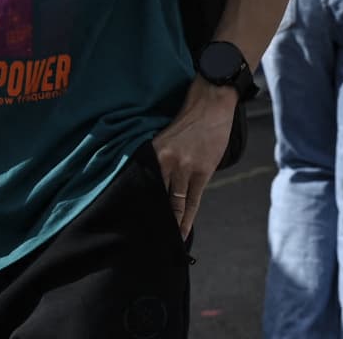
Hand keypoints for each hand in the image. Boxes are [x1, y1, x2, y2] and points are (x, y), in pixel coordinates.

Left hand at [151, 79, 238, 237]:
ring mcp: (184, 168)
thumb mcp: (165, 138)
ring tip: (164, 241)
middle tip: (144, 237)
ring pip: (174, 204)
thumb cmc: (188, 119)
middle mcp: (165, 162)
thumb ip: (160, 160)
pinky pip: (192, 202)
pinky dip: (187, 219)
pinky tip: (182, 232)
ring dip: (170, 223)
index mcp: (152, 153)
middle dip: (151, 217)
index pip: (142, 185)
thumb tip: (156, 184)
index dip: (138, 205)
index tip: (132, 222)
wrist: (210, 103)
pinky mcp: (201, 172)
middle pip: (155, 196)